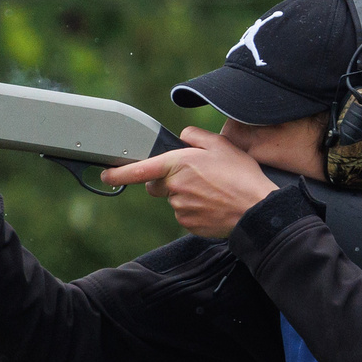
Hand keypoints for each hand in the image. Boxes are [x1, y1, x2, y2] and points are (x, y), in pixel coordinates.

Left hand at [98, 126, 278, 239]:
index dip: (118, 173)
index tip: (105, 175)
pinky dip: (194, 209)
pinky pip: (184, 214)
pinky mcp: (188, 224)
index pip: (139, 170)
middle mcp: (174, 188)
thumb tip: (182, 139)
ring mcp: (180, 208)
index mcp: (178, 165)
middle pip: (156, 185)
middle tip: (195, 176)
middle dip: (167, 180)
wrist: (256, 210)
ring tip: (212, 191)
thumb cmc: (242, 176)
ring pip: (173, 199)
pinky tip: (213, 204)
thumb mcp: (221, 145)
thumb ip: (196, 137)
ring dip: (185, 194)